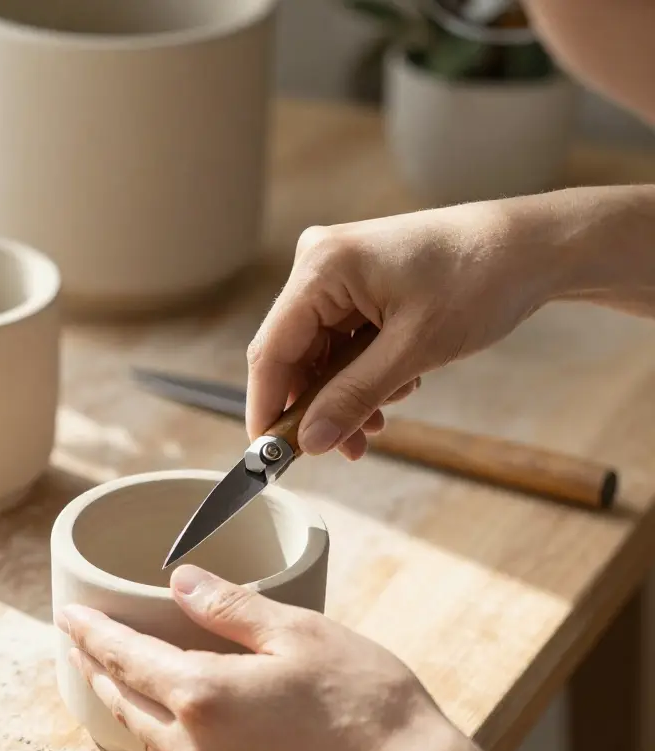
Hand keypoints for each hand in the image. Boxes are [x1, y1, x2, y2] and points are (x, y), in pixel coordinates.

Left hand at [56, 564, 466, 750]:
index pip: (124, 656)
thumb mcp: (297, 632)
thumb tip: (179, 580)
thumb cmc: (363, 701)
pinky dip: (157, 731)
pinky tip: (168, 719)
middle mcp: (194, 747)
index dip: (91, 632)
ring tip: (109, 676)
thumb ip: (230, 607)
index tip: (66, 614)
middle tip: (80, 639)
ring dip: (121, 701)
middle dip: (95, 666)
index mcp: (202, 695)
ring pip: (145, 735)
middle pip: (123, 699)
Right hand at [247, 197, 563, 458]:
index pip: (271, 350)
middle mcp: (320, 264)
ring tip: (380, 422)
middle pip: (292, 356)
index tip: (269, 455)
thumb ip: (353, 397)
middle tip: (343, 449)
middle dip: (317, 407)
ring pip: (318, 356)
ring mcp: (339, 274)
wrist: (532, 248)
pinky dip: (360, 376)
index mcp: (322, 267)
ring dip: (344, 396)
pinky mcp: (358, 286)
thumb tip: (310, 442)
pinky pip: (340, 344)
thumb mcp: (413, 349)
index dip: (266, 407)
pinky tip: (394, 389)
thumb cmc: (480, 279)